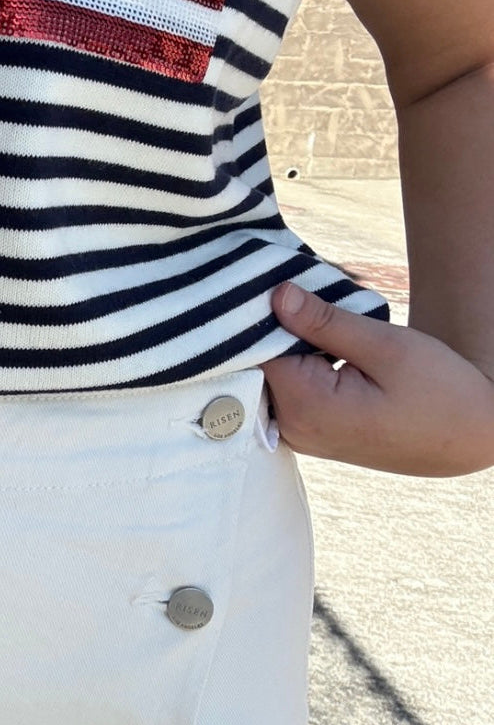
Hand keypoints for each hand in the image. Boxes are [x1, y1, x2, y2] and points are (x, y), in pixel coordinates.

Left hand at [260, 283, 493, 475]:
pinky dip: (300, 366)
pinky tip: (326, 348)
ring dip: (292, 347)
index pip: (256, 350)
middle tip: (308, 297)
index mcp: (304, 407)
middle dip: (280, 330)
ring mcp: (298, 435)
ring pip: (275, 377)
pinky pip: (289, 392)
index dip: (265, 315)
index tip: (282, 287)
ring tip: (325, 322)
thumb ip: (325, 322)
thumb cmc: (439, 393)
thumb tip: (277, 295)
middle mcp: (291, 428)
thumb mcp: (385, 346)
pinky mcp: (310, 433)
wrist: (468, 437)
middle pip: (260, 366)